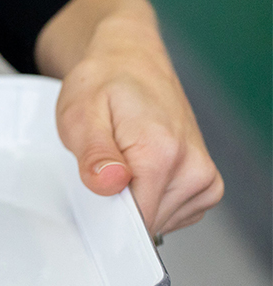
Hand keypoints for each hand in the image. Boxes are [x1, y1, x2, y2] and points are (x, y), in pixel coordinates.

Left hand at [36, 0, 222, 236]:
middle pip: (147, 223)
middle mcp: (193, 167)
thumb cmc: (103, 84)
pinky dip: (152, 200)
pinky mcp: (206, 183)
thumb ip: (93, 154)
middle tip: (105, 165)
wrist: (129, 61)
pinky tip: (141, 170)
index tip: (94, 194)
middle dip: (118, 206)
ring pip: (160, 221)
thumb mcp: (80, 114)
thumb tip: (110, 184)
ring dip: (135, 200)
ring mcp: (204, 177)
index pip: (136, 221)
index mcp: (162, 152)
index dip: (107, 217)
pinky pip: (175, 214)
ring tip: (124, 160)